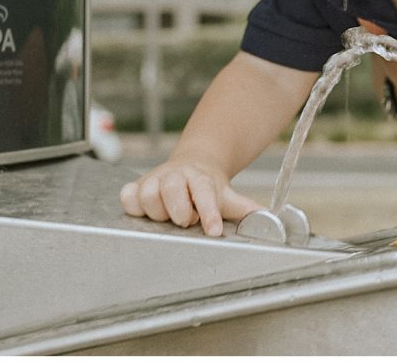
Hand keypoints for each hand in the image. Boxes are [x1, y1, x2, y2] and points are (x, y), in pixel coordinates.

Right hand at [119, 159, 261, 236]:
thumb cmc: (208, 187)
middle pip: (172, 188)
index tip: (213, 231)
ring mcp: (155, 179)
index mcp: (201, 177)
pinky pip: (128, 197)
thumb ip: (245, 210)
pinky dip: (134, 206)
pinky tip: (146, 212)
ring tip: (170, 217)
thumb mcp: (228, 196)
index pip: (204, 193)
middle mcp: (177, 175)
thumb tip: (269, 221)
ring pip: (148, 194)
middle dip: (179, 209)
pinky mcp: (136, 187)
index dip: (208, 212)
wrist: (192, 165)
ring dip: (158, 211)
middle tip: (187, 220)